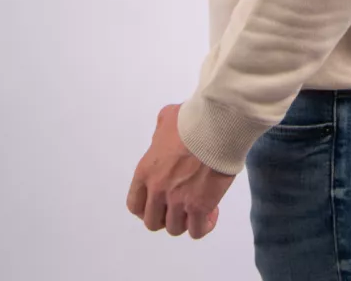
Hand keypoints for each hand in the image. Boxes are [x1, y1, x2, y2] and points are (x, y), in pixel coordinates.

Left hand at [126, 103, 237, 238]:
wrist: (215, 126)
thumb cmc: (192, 119)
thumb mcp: (167, 118)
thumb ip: (160, 133)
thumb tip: (165, 137)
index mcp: (145, 171)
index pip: (134, 204)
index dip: (145, 208)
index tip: (158, 203)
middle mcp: (158, 190)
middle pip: (152, 222)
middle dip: (165, 216)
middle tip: (179, 205)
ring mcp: (178, 200)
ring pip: (174, 228)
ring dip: (185, 220)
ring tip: (198, 206)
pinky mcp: (199, 206)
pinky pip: (197, 231)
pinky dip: (204, 225)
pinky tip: (212, 212)